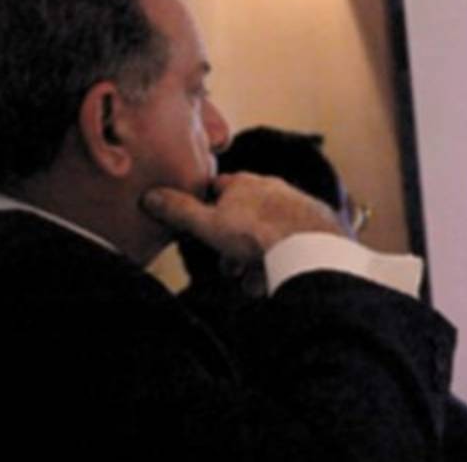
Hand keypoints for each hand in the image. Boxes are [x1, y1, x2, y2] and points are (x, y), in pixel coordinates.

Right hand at [141, 172, 343, 264]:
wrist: (310, 245)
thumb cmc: (256, 233)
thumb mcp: (207, 224)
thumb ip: (178, 211)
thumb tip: (149, 196)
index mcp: (245, 183)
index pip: (218, 189)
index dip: (206, 209)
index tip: (202, 229)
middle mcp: (273, 189)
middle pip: (244, 218)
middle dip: (233, 247)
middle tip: (229, 270)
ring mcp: (297, 206)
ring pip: (268, 235)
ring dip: (256, 261)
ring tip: (252, 284)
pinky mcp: (317, 226)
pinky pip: (291, 245)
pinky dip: (280, 262)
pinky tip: (275, 281)